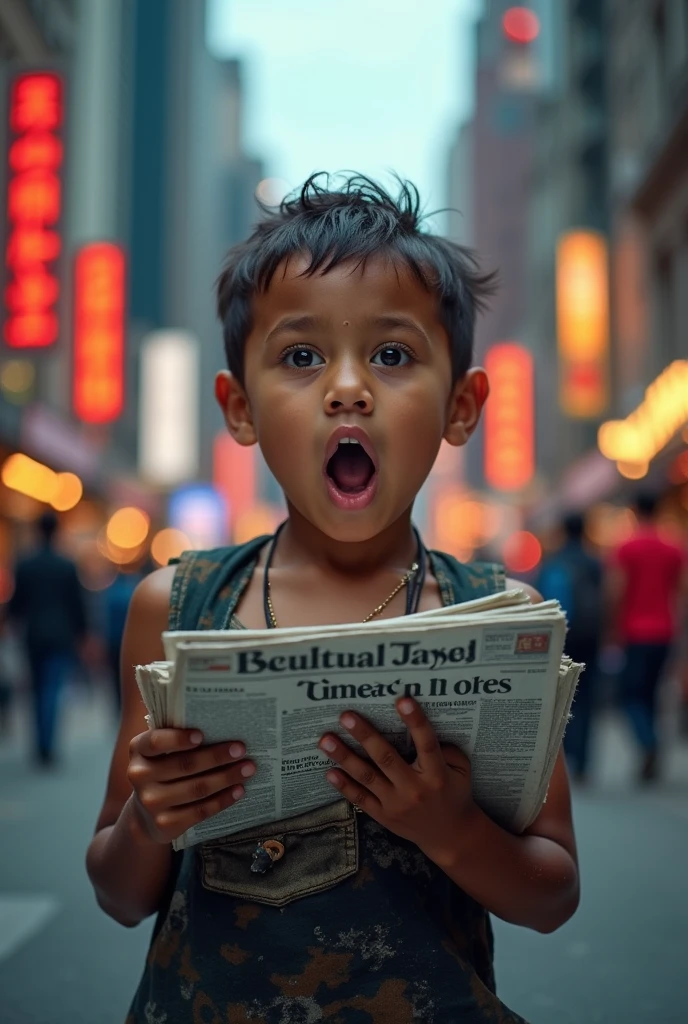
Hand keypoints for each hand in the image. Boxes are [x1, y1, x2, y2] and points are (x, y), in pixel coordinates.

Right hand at [127, 728, 254, 843]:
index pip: (155, 742)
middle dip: (217, 756)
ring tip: (248, 768)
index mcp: (138, 750)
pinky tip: (239, 790)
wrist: (145, 814)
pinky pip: (200, 811)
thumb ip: (179, 737)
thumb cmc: (163, 769)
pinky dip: (223, 800)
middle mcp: (139, 776)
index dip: (178, 739)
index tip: (202, 734)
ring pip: (197, 788)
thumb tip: (223, 725)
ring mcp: (151, 803)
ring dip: (227, 777)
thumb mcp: (161, 752)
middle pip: (185, 765)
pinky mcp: (165, 824)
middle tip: (241, 749)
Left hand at [318, 698, 473, 862]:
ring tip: (325, 740)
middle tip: (346, 716)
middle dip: (365, 735)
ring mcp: (396, 804)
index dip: (415, 721)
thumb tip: (422, 728)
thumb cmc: (454, 794)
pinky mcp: (383, 816)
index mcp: (437, 774)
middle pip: (386, 759)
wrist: (449, 836)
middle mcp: (414, 789)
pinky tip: (329, 771)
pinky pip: (360, 799)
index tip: (402, 700)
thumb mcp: (462, 770)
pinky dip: (344, 786)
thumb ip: (447, 748)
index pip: (426, 744)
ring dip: (344, 757)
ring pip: (367, 777)